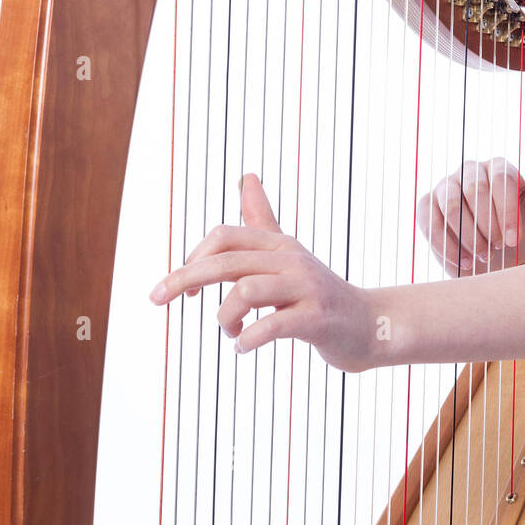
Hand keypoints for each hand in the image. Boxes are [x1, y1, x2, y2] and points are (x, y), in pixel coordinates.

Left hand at [149, 174, 373, 372]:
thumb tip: (247, 176)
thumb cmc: (318, 293)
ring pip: (246, 291)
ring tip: (230, 332)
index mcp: (279, 245)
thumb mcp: (287, 254)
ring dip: (224, 317)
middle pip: (227, 260)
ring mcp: (306, 288)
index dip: (192, 259)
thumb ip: (263, 219)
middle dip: (183, 279)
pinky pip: (272, 326)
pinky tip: (242, 347)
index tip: (181, 290)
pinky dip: (247, 339)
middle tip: (156, 300)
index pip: (224, 236)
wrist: (368, 324)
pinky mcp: (317, 319)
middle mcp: (291, 260)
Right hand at [416, 136, 524, 276]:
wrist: (493, 265)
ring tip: (481, 258)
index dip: (507, 212)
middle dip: (487, 224)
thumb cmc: (518, 234)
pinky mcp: (426, 205)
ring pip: (451, 204)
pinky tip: (461, 262)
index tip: (513, 241)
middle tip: (497, 249)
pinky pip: (428, 219)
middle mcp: (470, 170)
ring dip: (467, 236)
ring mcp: (445, 186)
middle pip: (475, 189)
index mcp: (499, 167)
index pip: (501, 179)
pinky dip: (445, 244)